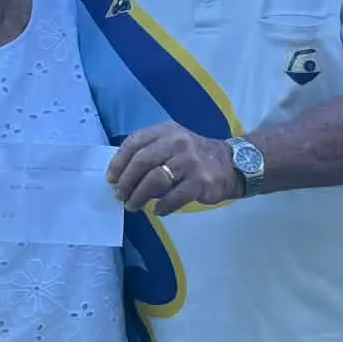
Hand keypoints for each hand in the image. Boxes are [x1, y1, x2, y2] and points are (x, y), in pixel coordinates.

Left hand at [109, 124, 242, 213]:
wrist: (231, 164)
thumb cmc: (193, 156)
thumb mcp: (172, 143)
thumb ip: (149, 152)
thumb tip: (121, 176)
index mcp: (167, 131)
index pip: (135, 142)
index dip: (119, 161)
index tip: (111, 178)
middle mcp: (177, 143)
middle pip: (142, 161)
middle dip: (126, 181)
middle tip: (119, 195)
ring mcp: (189, 162)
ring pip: (155, 180)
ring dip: (139, 196)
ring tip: (132, 206)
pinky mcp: (200, 182)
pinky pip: (174, 197)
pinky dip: (162, 206)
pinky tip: (157, 210)